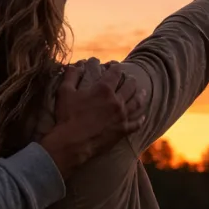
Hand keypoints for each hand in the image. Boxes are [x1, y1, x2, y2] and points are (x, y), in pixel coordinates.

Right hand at [37, 59, 146, 176]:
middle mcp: (117, 101)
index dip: (116, 67)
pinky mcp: (123, 130)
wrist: (72, 143)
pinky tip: (143, 116)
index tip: (115, 66)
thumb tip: (76, 65)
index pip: (115, 72)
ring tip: (143, 92)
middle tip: (130, 78)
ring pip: (137, 102)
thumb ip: (71, 75)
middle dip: (130, 79)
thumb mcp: (64, 91)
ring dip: (140, 95)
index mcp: (103, 89)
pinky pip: (136, 123)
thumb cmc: (67, 116)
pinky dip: (141, 119)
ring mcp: (122, 116)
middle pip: (130, 85)